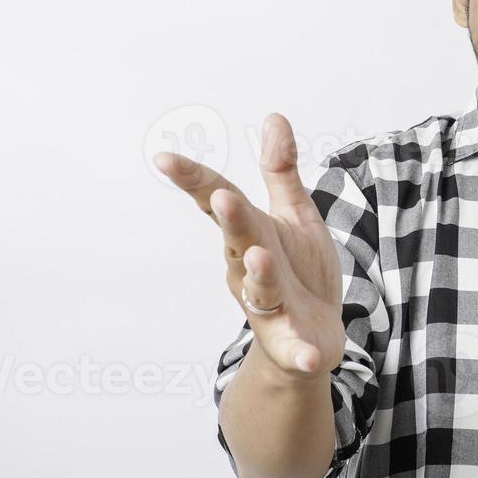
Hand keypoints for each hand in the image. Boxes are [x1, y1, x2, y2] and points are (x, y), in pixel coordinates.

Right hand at [154, 113, 344, 378]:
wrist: (313, 335)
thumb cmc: (299, 270)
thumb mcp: (294, 216)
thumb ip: (281, 172)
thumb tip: (274, 118)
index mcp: (251, 233)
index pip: (218, 202)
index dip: (193, 181)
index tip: (163, 159)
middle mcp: (249, 268)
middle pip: (239, 240)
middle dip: (232, 221)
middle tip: (223, 198)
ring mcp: (268, 306)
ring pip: (260, 289)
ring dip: (259, 275)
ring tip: (259, 257)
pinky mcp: (291, 342)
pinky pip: (293, 350)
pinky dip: (300, 355)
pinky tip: (312, 360)